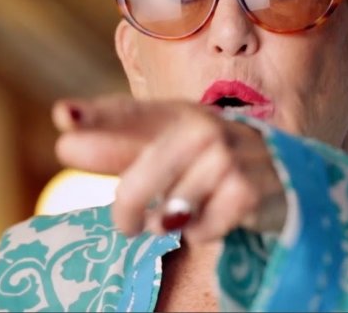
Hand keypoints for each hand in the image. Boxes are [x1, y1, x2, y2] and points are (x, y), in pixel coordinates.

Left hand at [52, 94, 286, 242]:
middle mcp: (203, 127)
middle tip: (127, 226)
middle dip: (127, 209)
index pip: (129, 115)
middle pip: (140, 179)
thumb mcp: (165, 151)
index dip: (96, 117)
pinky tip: (217, 216)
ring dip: (171, 222)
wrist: (285, 175)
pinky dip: (203, 232)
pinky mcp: (249, 188)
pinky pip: (202, 228)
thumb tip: (64, 146)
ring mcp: (229, 155)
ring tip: (186, 213)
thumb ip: (116, 151)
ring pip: (171, 208)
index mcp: (175, 114)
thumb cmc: (210, 163)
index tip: (63, 117)